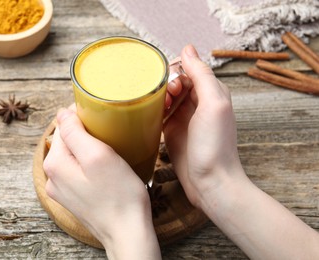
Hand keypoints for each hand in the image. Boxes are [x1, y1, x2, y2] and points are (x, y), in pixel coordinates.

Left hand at [43, 108, 160, 259]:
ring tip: (109, 150)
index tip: (103, 118)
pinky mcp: (75, 197)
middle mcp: (53, 177)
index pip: (63, 126)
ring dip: (89, 149)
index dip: (83, 117)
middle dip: (86, 133)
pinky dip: (90, 164)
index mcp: (55, 164)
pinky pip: (79, 171)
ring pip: (74, 156)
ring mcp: (63, 190)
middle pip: (67, 141)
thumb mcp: (98, 156)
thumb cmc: (118, 195)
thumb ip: (75, 132)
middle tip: (110, 135)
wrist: (127, 232)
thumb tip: (62, 113)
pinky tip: (105, 169)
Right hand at [164, 45, 318, 258]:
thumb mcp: (213, 105)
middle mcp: (197, 103)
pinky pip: (158, 113)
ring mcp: (183, 117)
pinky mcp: (171, 131)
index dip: (176, 73)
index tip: (172, 88)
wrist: (211, 183)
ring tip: (157, 110)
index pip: (188, 69)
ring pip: (164, 96)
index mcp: (211, 92)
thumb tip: (188, 49)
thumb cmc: (215, 146)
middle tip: (165, 100)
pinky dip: (152, 111)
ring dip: (157, 98)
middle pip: (174, 80)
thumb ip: (202, 75)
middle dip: (164, 86)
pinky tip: (148, 116)